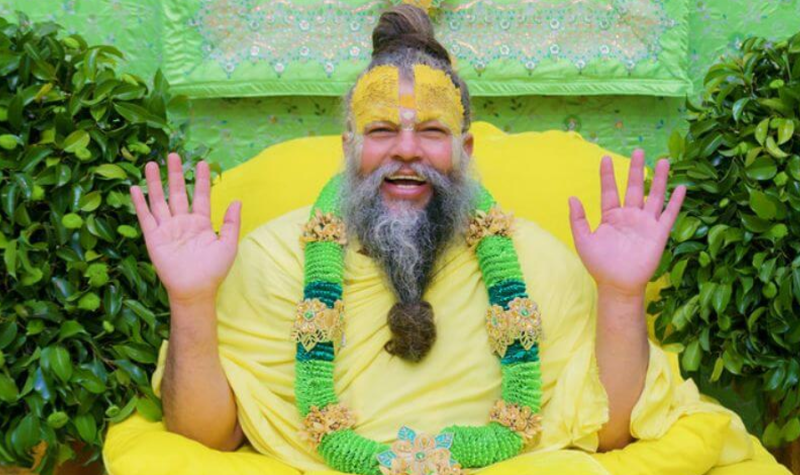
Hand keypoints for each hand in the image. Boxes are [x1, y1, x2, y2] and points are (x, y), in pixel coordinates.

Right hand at [130, 153, 241, 303]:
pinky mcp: (154, 237)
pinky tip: (135, 188)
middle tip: (173, 155)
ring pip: (160, 200)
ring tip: (152, 164)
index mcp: (201, 224)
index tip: (202, 162)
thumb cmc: (213, 270)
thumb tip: (237, 200)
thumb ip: (232, 222)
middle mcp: (183, 223)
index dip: (201, 180)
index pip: (201, 196)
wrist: (195, 289)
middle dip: (175, 174)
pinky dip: (140, 203)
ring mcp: (167, 229)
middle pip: (178, 193)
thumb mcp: (228, 244)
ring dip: (155, 183)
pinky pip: (145, 217)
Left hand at [568, 149, 685, 295]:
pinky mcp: (658, 234)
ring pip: (654, 196)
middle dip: (636, 170)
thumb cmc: (599, 264)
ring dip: (659, 179)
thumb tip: (571, 197)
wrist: (617, 285)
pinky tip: (681, 187)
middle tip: (639, 151)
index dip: (607, 175)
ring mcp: (645, 224)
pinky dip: (676, 201)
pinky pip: (669, 215)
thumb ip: (578, 219)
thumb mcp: (583, 240)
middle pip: (634, 188)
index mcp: (611, 216)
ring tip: (663, 160)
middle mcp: (629, 216)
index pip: (609, 190)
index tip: (605, 158)